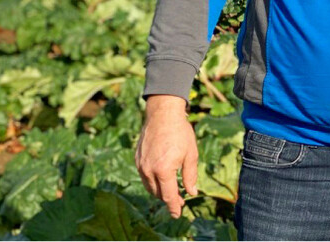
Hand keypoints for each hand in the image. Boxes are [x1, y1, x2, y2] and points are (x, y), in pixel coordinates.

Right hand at [136, 95, 198, 217]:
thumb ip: (190, 175)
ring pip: (150, 186)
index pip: (168, 196)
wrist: (162, 115)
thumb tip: (192, 192)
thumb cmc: (180, 133)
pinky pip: (144, 177)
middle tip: (180, 201)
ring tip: (171, 191)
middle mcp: (149, 170)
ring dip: (160, 191)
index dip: (174, 207)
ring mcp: (141, 165)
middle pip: (158, 193)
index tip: (177, 214)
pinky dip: (153, 181)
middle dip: (169, 199)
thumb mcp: (191, 154)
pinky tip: (162, 179)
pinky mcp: (137, 159)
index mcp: (164, 170)